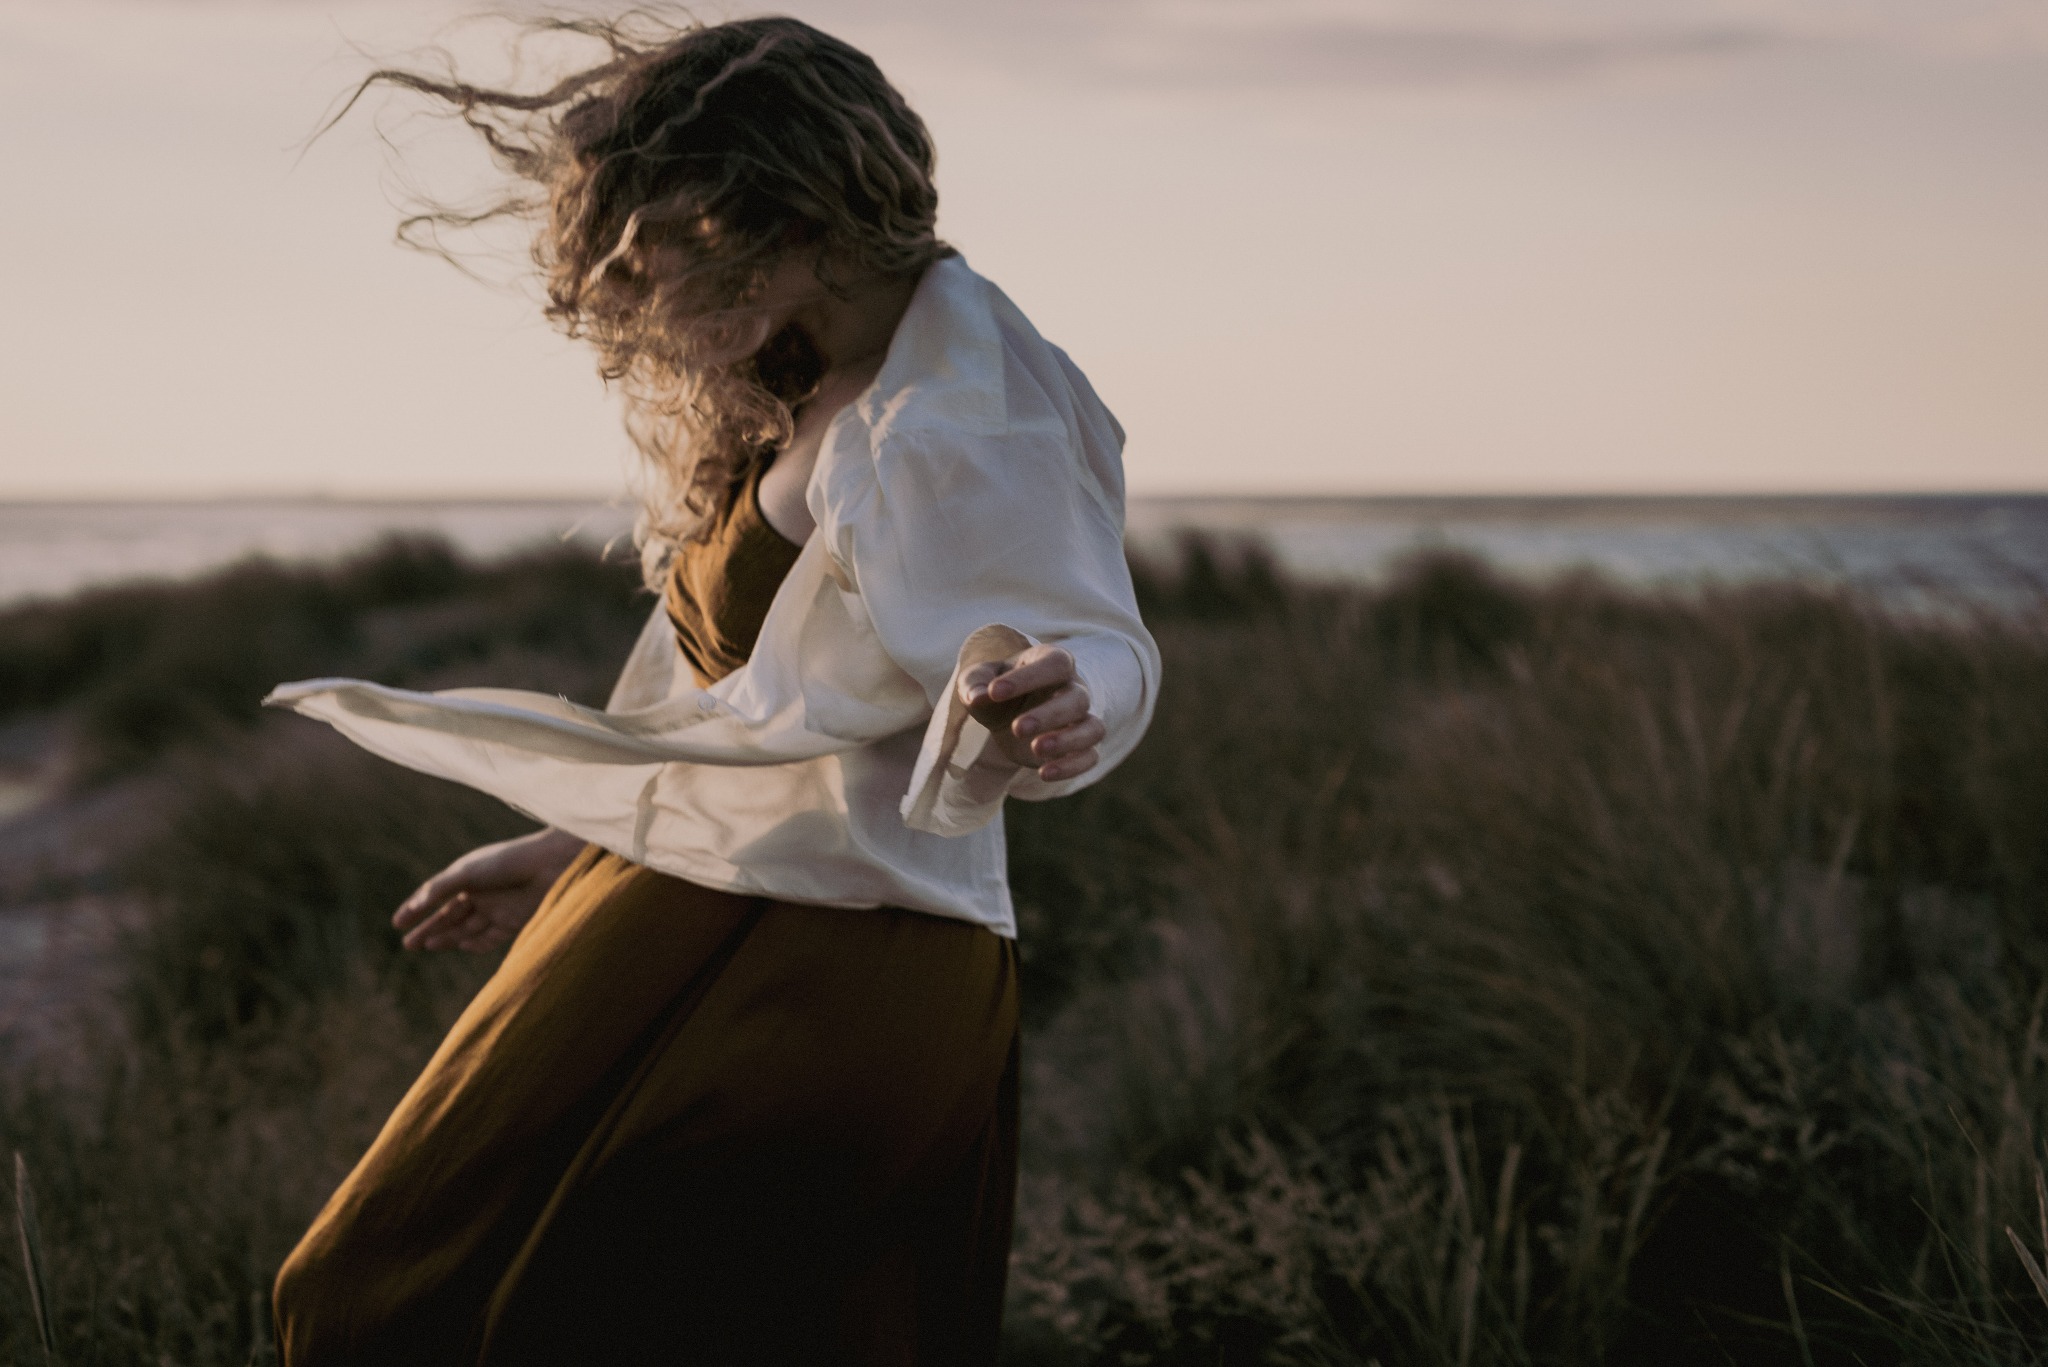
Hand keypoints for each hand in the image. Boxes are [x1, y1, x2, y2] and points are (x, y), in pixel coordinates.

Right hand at [392, 828, 586, 952]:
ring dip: (447, 938)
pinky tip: (461, 945)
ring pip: (466, 928)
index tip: (397, 923)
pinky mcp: (514, 922)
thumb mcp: (468, 872)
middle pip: (449, 916)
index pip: (436, 895)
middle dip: (428, 930)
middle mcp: (481, 892)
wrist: (551, 866)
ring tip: (426, 946)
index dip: (416, 909)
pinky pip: (489, 937)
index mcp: (468, 875)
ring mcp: (497, 908)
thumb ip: (441, 888)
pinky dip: (475, 944)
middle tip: (407, 945)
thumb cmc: (508, 862)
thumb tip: (416, 904)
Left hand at [959, 644, 1105, 782]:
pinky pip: (1089, 757)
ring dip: (1067, 741)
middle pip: (1078, 698)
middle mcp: (1073, 688)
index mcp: (1051, 662)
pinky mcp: (1080, 747)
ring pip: (1093, 728)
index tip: (994, 692)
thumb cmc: (996, 689)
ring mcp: (1080, 719)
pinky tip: (1043, 773)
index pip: (1055, 664)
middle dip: (1049, 715)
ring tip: (1036, 750)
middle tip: (1018, 728)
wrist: (1007, 713)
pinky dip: (1071, 767)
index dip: (1028, 678)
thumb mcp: (978, 680)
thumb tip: (977, 697)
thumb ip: (974, 684)